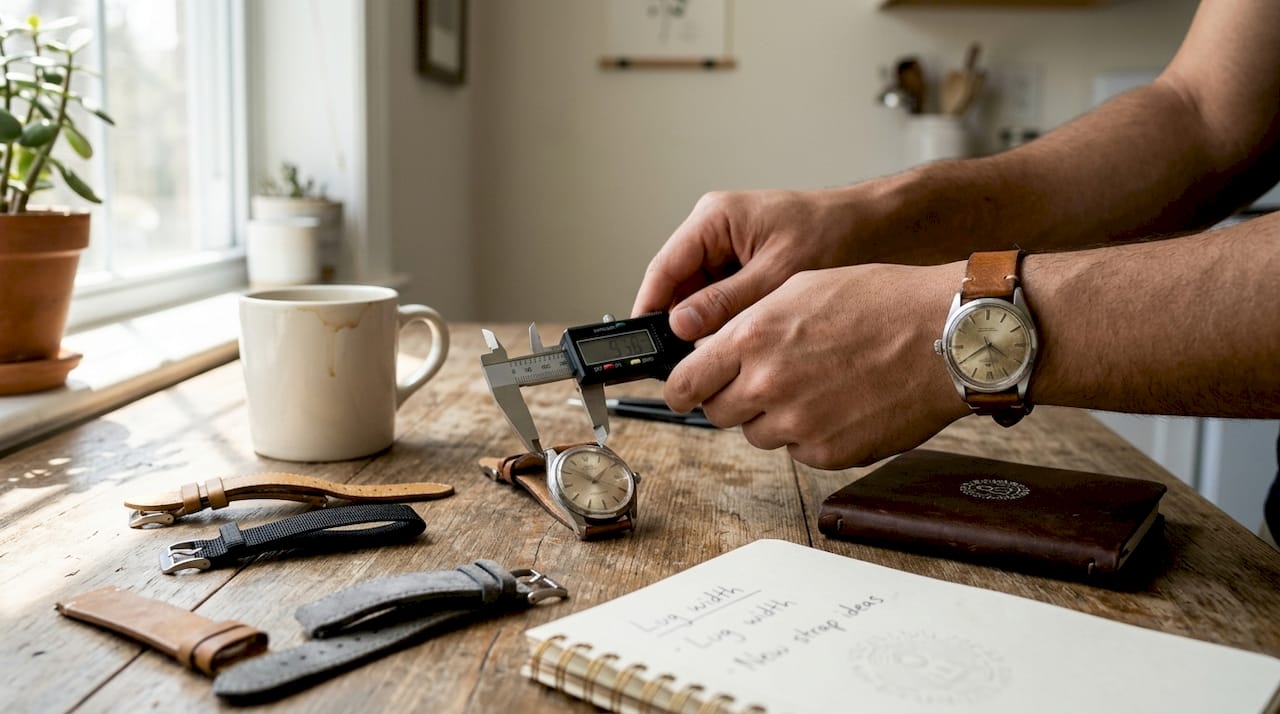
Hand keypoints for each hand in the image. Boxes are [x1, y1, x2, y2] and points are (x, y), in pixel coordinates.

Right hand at [631, 188, 881, 340]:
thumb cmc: (836, 234)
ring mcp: (729, 252)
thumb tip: (682, 325)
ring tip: (717, 357)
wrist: (878, 229)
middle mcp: (715, 233)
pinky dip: (727, 326)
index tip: (642, 345)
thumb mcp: (778, 272)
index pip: (664, 268)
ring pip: (698, 301)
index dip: (649, 309)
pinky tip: (738, 346)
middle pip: (678, 288)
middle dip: (680, 326)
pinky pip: (722, 303)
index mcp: (714, 219)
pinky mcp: (745, 270)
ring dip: (706, 328)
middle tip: (684, 364)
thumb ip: (728, 302)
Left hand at [662, 262, 969, 467]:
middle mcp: (767, 385)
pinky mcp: (828, 452)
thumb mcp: (801, 287)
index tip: (682, 391)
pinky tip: (840, 402)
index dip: (681, 388)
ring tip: (815, 384)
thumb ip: (748, 323)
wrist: (945, 336)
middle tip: (762, 380)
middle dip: (731, 398)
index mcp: (753, 338)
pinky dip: (811, 432)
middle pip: (717, 412)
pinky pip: (799, 450)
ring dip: (773, 416)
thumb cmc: (882, 301)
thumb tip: (713, 348)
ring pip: (758, 433)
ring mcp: (798, 424)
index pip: (686, 382)